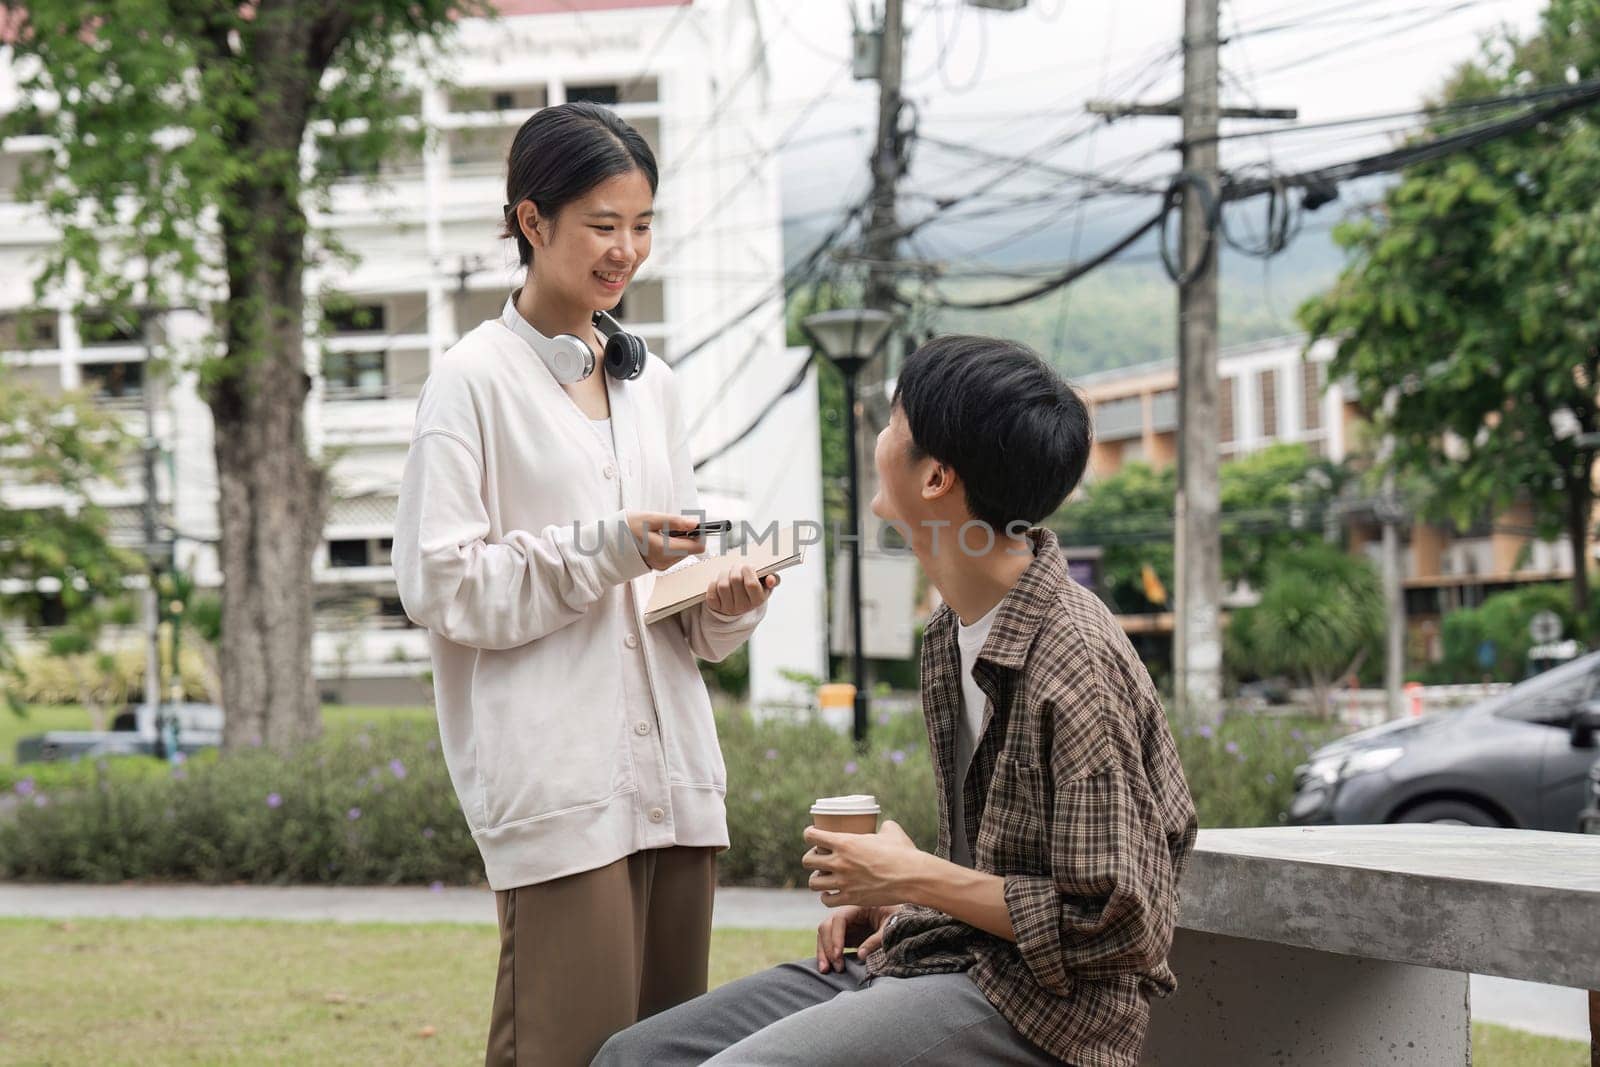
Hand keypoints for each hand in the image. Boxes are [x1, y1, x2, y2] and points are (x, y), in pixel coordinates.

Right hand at [624, 511, 705, 570]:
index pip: (698, 547)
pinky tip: (659, 537)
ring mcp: (662, 565)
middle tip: (671, 524)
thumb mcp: (650, 519)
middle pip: (691, 549)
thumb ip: (675, 521)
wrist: (608, 543)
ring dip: (679, 539)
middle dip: (687, 535)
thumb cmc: (626, 528)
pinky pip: (675, 554)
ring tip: (662, 530)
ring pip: (684, 551)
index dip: (699, 533)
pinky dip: (672, 544)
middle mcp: (666, 562)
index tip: (691, 523)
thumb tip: (695, 523)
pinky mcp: (659, 564)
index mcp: (665, 550)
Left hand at [704, 565, 779, 616]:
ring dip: (723, 574)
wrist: (740, 604)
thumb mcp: (766, 585)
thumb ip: (773, 580)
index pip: (751, 584)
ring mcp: (728, 608)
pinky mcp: (716, 607)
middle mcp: (743, 607)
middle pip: (735, 580)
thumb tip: (771, 579)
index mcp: (758, 600)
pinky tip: (719, 583)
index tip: (747, 567)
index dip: (748, 570)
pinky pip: (711, 592)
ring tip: (727, 573)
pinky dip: (713, 584)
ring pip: (722, 585)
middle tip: (736, 567)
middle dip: (735, 569)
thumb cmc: (754, 590)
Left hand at [802, 820, 927, 908]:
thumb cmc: (904, 853)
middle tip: (820, 859)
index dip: (809, 834)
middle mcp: (839, 862)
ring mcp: (843, 882)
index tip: (812, 835)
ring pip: (813, 883)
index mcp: (845, 842)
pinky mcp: (850, 898)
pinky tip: (831, 893)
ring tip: (824, 877)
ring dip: (817, 879)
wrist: (912, 878)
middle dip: (811, 859)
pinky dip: (826, 897)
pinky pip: (826, 900)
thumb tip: (883, 826)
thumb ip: (882, 826)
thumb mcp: (892, 831)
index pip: (811, 836)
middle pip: (807, 861)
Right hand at [815, 903, 902, 973]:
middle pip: (826, 927)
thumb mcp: (890, 926)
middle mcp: (846, 914)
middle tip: (837, 967)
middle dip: (827, 947)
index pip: (839, 919)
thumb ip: (876, 940)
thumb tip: (860, 956)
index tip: (838, 954)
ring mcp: (843, 925)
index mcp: (857, 906)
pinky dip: (827, 955)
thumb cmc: (896, 918)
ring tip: (825, 971)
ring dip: (823, 953)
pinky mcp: (844, 935)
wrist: (900, 917)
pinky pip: (829, 943)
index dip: (836, 936)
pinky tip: (827, 967)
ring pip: (824, 936)